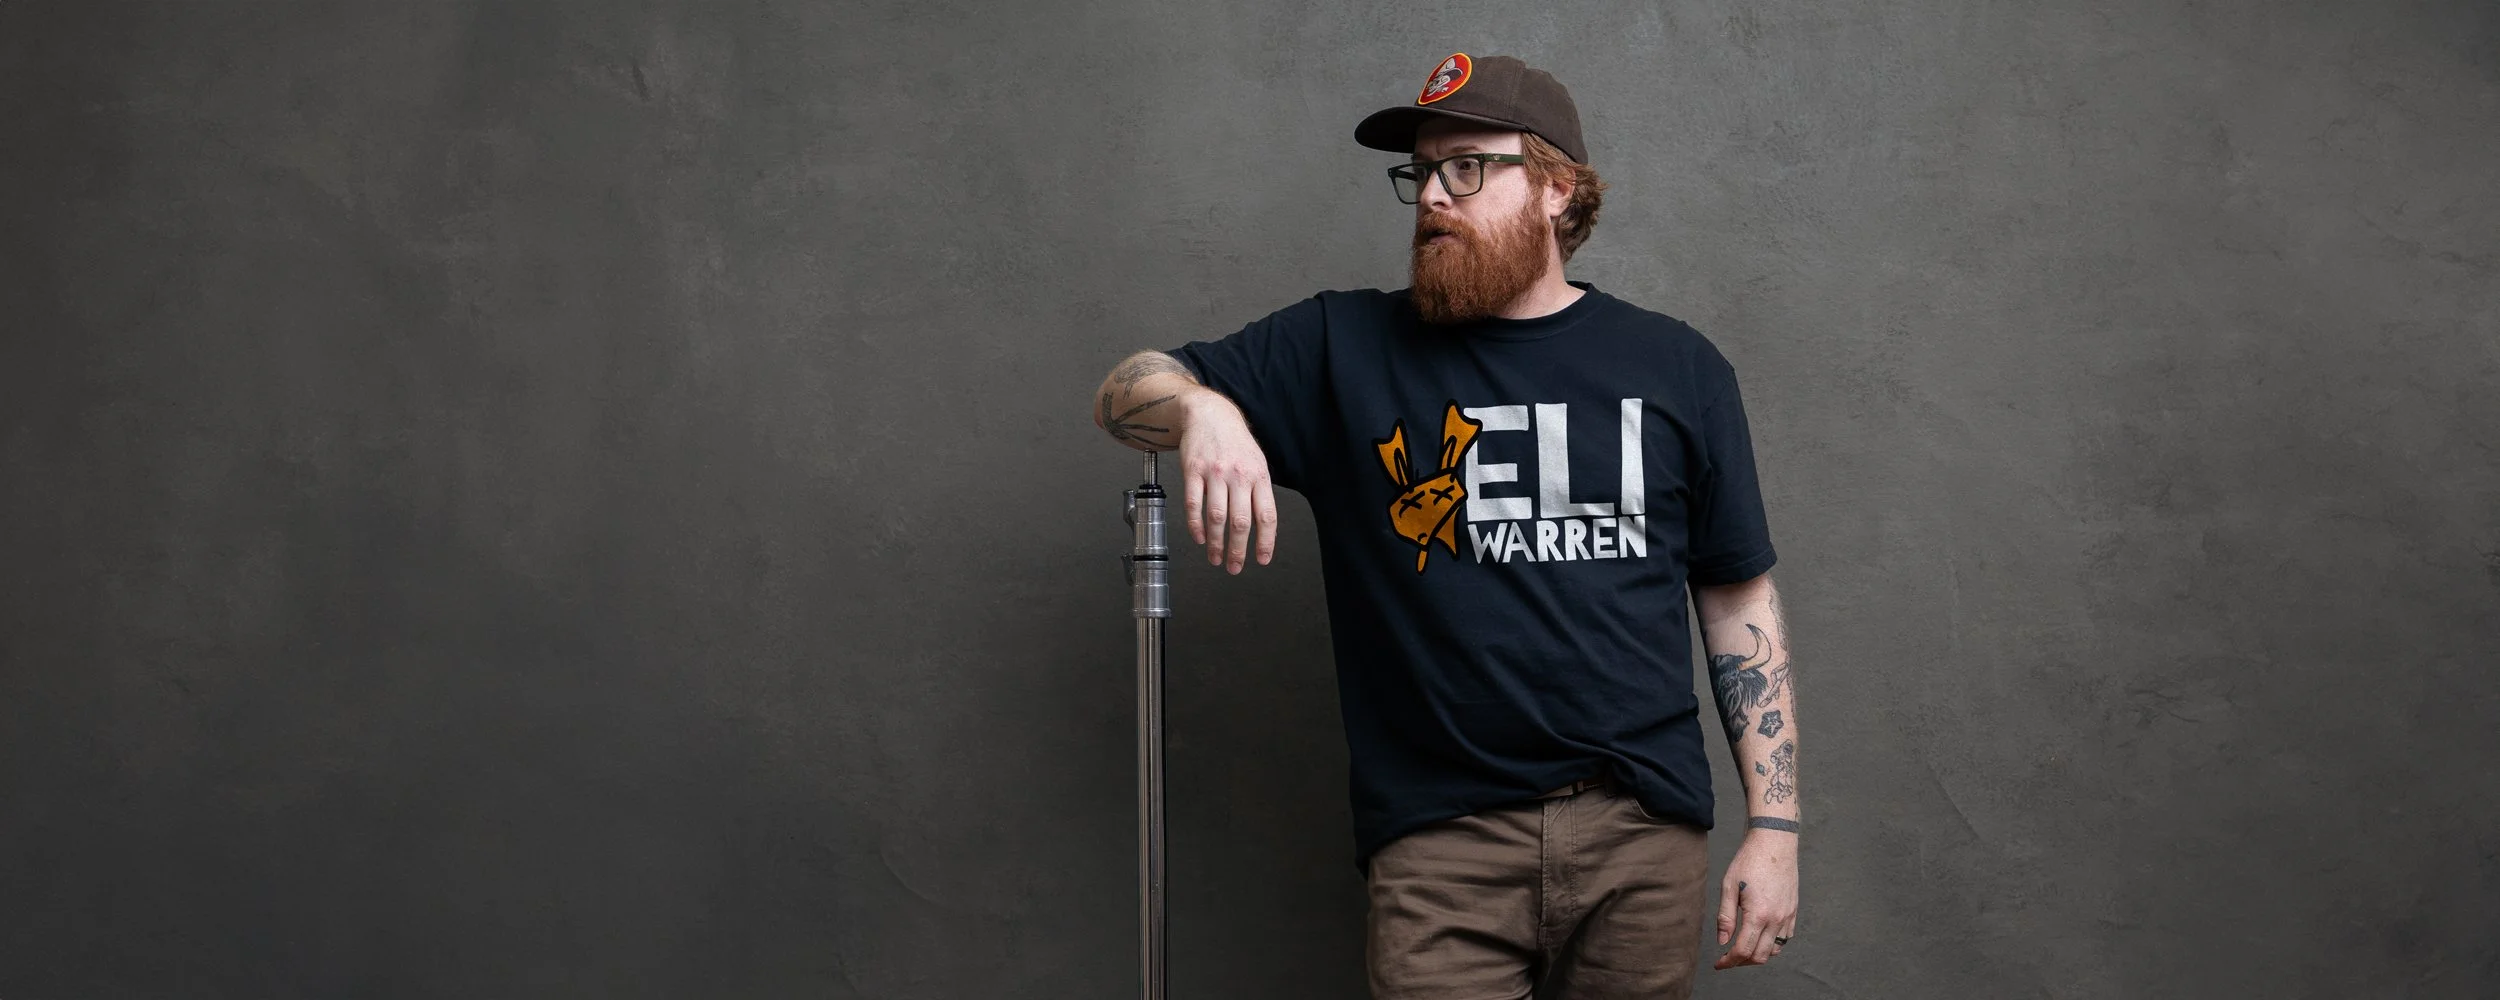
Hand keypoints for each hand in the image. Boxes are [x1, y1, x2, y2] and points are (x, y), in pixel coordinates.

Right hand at [1177, 392, 1279, 573]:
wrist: (1210, 414)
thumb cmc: (1235, 442)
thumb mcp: (1256, 462)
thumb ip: (1258, 491)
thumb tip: (1261, 526)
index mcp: (1259, 475)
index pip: (1266, 515)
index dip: (1266, 541)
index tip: (1262, 559)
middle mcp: (1239, 475)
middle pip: (1241, 522)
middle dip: (1238, 550)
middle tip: (1234, 567)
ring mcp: (1215, 473)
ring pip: (1216, 517)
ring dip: (1216, 543)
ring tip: (1215, 558)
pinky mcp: (1193, 471)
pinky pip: (1193, 504)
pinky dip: (1196, 525)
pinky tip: (1199, 538)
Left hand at [1714, 830, 1797, 968]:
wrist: (1774, 842)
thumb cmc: (1749, 861)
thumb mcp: (1729, 886)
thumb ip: (1725, 917)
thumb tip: (1722, 941)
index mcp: (1758, 914)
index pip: (1743, 950)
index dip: (1728, 961)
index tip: (1718, 963)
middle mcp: (1776, 919)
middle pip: (1760, 956)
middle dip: (1741, 962)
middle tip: (1727, 958)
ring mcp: (1787, 916)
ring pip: (1774, 950)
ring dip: (1757, 954)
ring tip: (1742, 948)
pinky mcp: (1793, 911)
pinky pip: (1785, 938)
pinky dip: (1771, 945)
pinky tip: (1759, 937)